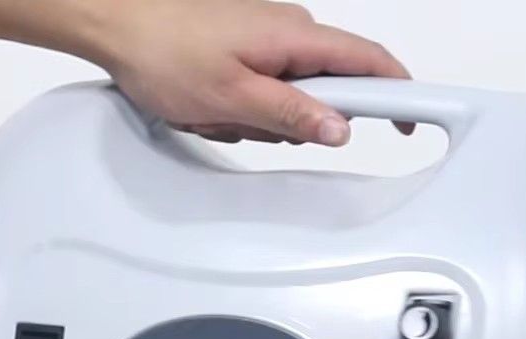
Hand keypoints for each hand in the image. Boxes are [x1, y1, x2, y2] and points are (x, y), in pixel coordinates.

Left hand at [85, 0, 409, 145]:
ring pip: (291, 94)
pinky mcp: (247, 44)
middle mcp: (289, 28)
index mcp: (296, 36)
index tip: (411, 122)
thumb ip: (292, 116)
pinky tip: (210, 102)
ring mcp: (267, 35)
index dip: (398, 95)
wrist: (115, 22)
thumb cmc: (163, 48)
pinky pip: (265, 86)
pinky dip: (242, 105)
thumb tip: (339, 129)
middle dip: (294, 121)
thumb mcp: (232, 98)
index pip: (370, 63)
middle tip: (248, 122)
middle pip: (326, 89)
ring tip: (216, 109)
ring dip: (259, 116)